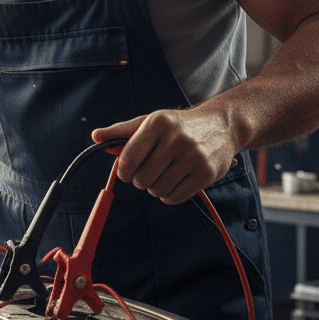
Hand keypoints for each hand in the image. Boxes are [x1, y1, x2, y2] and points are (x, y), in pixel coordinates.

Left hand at [91, 107, 236, 204]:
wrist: (222, 125)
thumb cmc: (179, 125)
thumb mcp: (151, 121)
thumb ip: (122, 131)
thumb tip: (96, 136)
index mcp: (157, 123)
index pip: (128, 158)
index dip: (123, 171)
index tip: (127, 172)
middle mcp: (176, 139)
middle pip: (141, 178)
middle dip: (140, 180)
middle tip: (148, 172)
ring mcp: (193, 157)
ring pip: (157, 190)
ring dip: (155, 188)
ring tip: (163, 175)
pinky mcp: (206, 174)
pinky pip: (174, 198)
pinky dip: (168, 196)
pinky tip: (173, 183)